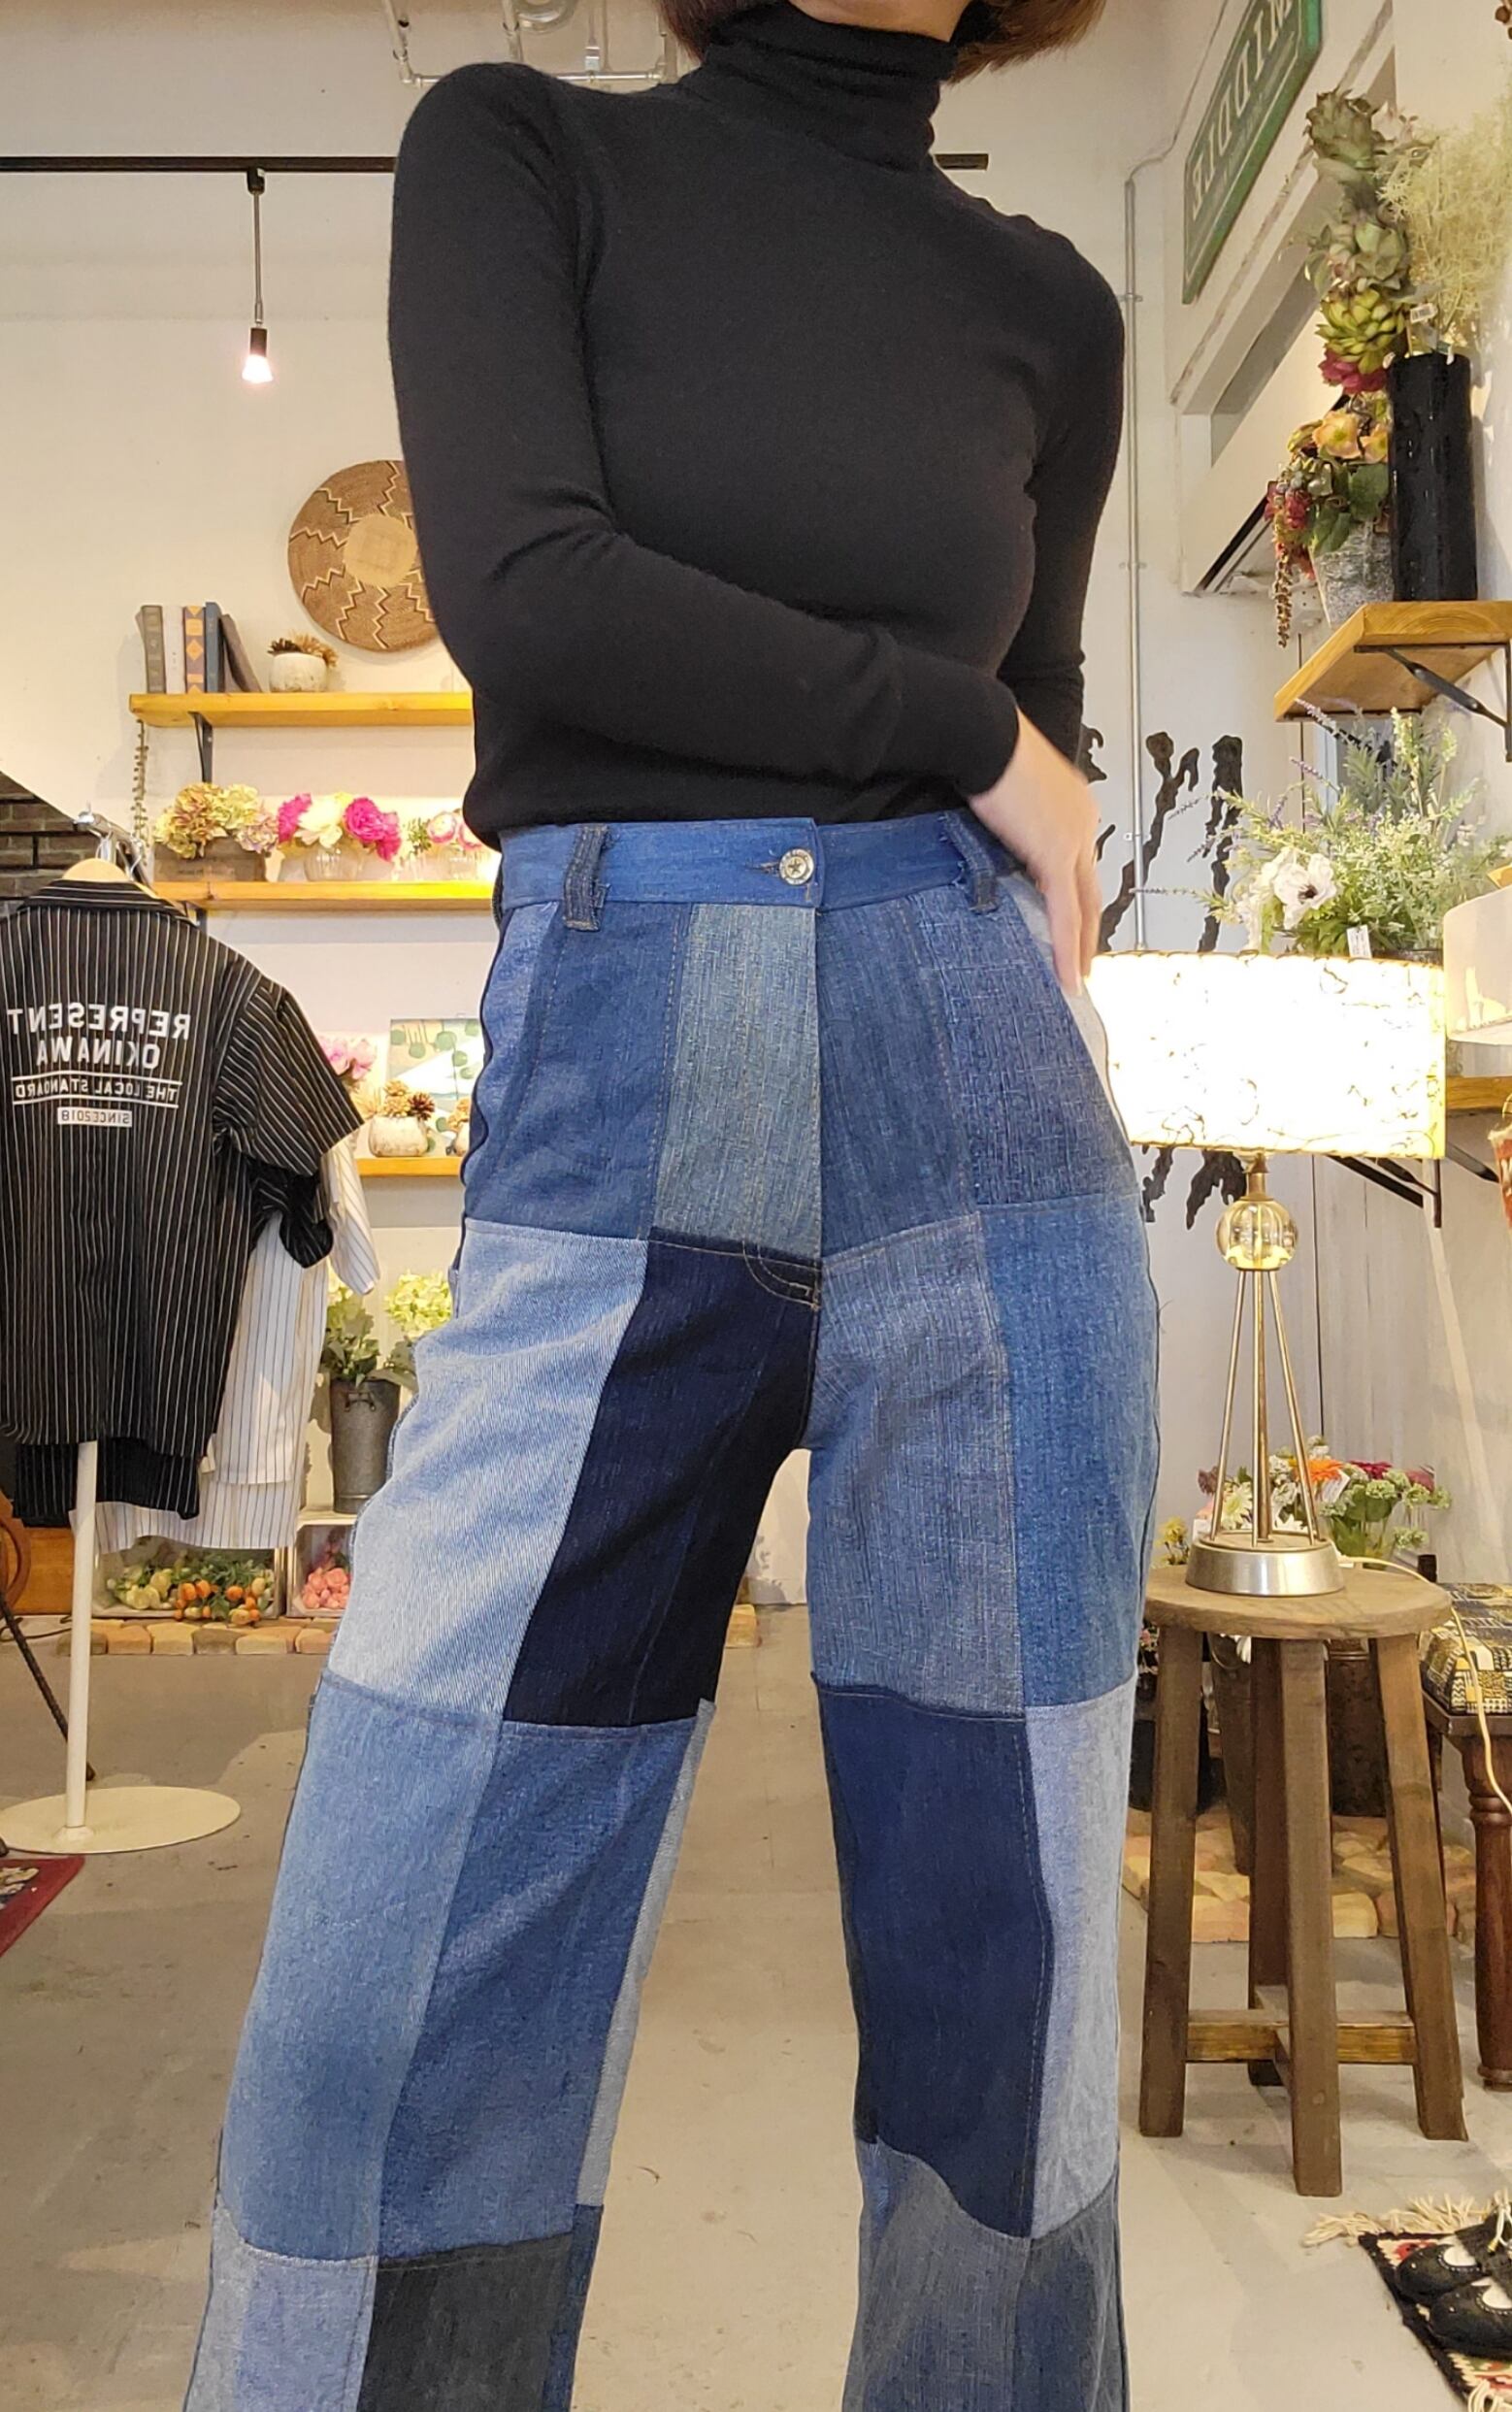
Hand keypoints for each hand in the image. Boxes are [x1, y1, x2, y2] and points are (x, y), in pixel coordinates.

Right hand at [966, 714, 1101, 995]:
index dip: (1078, 898)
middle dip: (1088, 930)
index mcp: (1074, 804)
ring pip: (1084, 907)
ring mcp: (1075, 838)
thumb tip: (1000, 848)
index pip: (1080, 863)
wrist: (985, 733)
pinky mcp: (1057, 854)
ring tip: (1074, 978)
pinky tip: (1066, 976)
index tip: (1073, 923)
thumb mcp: (1004, 792)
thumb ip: (1012, 824)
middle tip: (1082, 964)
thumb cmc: (986, 747)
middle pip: (1091, 889)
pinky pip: (1066, 912)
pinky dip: (1067, 948)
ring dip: (1080, 946)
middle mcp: (1084, 821)